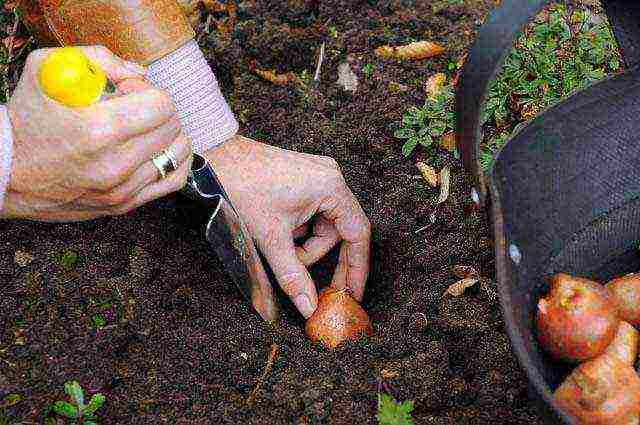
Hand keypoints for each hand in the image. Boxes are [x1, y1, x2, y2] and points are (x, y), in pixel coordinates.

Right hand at [1, 46, 191, 221]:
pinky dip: (173, 161)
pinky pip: (173, 181)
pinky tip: (158, 150)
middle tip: (133, 108)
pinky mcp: (124, 205)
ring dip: (167, 134)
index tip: (128, 91)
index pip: (162, 105)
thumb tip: (141, 74)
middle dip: (158, 109)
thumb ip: (99, 58)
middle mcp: (114, 164)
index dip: (148, 90)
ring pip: (177, 153)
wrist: (5, 172)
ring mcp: (121, 189)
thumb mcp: (48, 69)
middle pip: (172, 126)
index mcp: (99, 129)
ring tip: (144, 128)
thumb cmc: (27, 119)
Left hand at [206, 135, 370, 317]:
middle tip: (319, 287)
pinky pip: (312, 212)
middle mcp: (330, 177)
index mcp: (331, 187)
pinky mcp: (304, 177)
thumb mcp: (271, 238)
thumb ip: (293, 276)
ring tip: (280, 247)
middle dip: (320, 257)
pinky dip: (298, 229)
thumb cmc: (241, 186)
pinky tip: (278, 231)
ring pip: (323, 224)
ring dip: (304, 244)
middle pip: (339, 231)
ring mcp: (318, 175)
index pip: (357, 234)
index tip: (353, 292)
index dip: (357, 267)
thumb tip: (309, 305)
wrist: (213, 160)